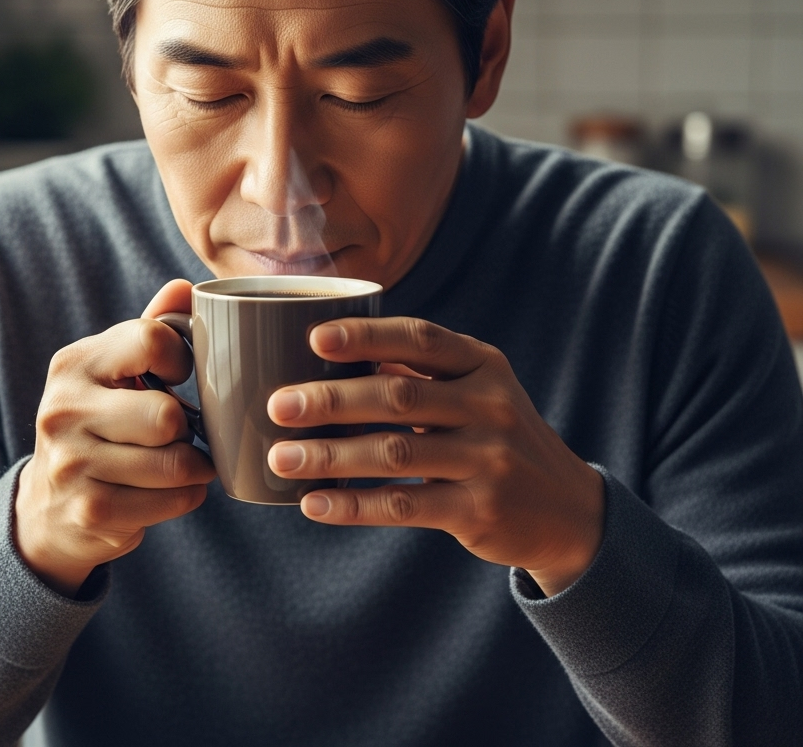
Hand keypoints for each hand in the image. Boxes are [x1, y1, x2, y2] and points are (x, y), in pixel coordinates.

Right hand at [14, 279, 214, 596]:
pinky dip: (186, 497)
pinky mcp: (90, 511)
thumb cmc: (99, 422)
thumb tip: (183, 285)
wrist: (47, 506)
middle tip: (180, 430)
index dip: (181, 357)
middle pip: (166, 415)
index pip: (152, 340)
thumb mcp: (114, 370)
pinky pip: (173, 501)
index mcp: (74, 364)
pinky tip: (167, 490)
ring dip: (194, 465)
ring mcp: (72, 465)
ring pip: (176, 463)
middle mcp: (63, 411)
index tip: (177, 375)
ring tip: (181, 460)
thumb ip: (152, 327)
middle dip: (186, 427)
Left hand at [266, 317, 602, 595]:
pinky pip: (405, 506)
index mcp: (483, 364)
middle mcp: (490, 406)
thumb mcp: (476, 392)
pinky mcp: (480, 511)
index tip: (314, 339)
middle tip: (278, 405)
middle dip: (332, 400)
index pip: (420, 338)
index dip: (367, 336)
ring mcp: (488, 459)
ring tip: (281, 458)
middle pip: (398, 395)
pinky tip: (314, 504)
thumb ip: (418, 373)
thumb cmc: (497, 437)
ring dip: (330, 457)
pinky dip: (354, 506)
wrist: (568, 511)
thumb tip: (332, 356)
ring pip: (395, 453)